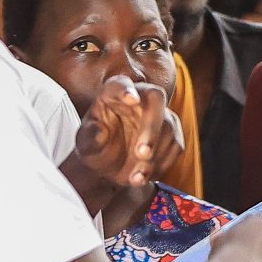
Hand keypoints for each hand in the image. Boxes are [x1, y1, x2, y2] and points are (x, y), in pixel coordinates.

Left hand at [75, 76, 171, 192]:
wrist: (109, 166)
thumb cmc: (95, 147)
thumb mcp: (86, 144)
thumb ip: (90, 137)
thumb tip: (100, 132)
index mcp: (114, 93)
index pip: (121, 84)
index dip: (127, 90)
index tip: (132, 99)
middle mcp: (141, 98)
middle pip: (156, 100)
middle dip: (151, 127)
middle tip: (141, 154)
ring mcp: (160, 115)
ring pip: (168, 127)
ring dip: (155, 155)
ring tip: (135, 177)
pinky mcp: (172, 135)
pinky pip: (175, 146)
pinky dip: (161, 165)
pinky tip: (142, 176)